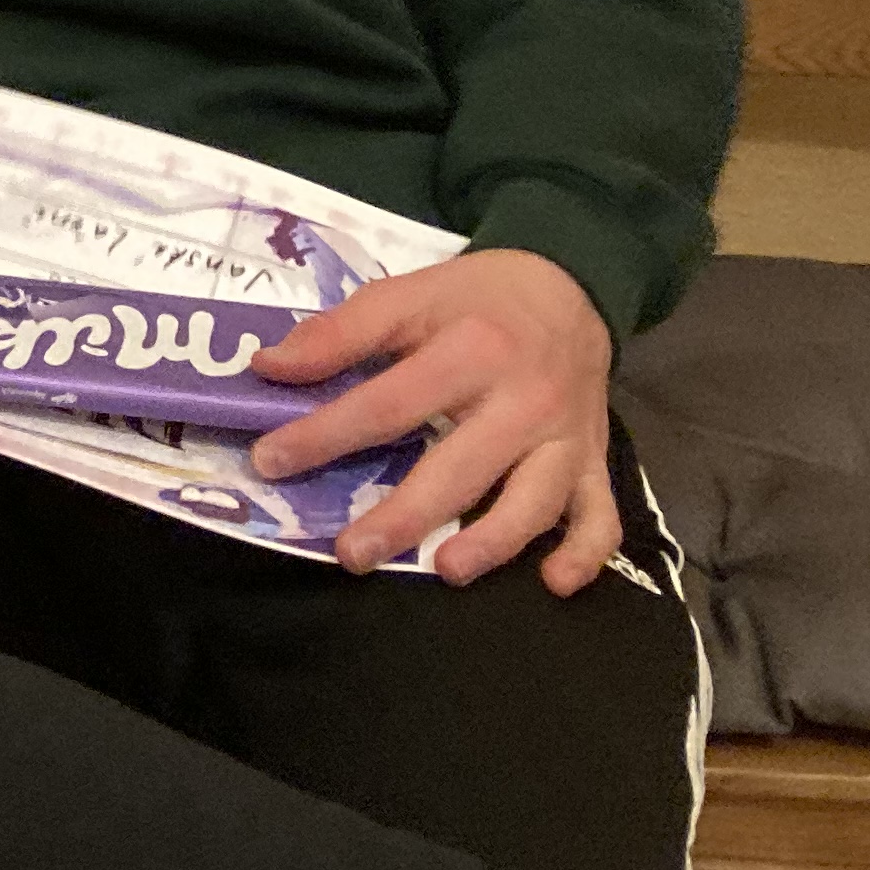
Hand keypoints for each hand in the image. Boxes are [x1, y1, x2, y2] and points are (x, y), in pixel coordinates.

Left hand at [248, 247, 618, 587]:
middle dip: (405, 518)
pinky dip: (585, 553)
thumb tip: (269, 368)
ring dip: (492, 542)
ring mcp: (566, 437)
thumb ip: (339, 333)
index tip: (270, 463)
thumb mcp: (406, 294)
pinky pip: (600, 516)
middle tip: (352, 555)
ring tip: (445, 571)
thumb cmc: (475, 299)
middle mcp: (523, 401)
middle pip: (460, 468)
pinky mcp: (596, 461)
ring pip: (534, 502)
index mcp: (470, 352)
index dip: (324, 435)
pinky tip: (554, 582)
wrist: (572, 287)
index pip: (387, 405)